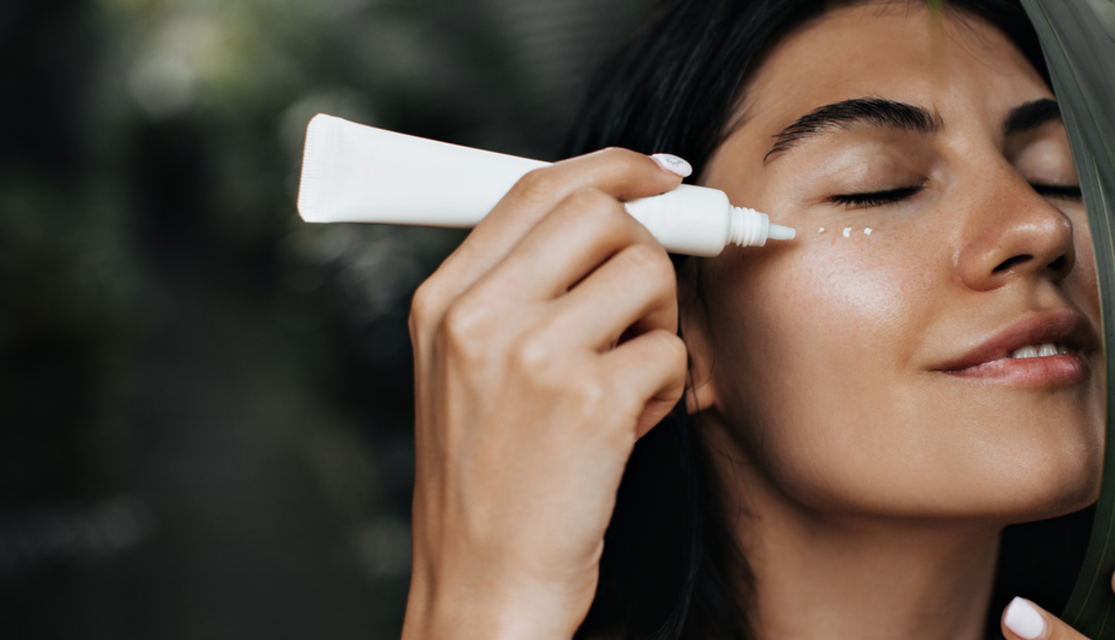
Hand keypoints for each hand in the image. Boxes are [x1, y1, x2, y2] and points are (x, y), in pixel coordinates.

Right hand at [401, 149, 692, 639]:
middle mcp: (478, 318)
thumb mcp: (465, 373)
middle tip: (655, 293)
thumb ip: (518, 292)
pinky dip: (667, 390)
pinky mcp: (590, 403)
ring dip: (660, 325)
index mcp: (442, 303)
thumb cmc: (489, 486)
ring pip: (647, 272)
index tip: (661, 177)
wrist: (483, 588)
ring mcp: (532, 357)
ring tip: (626, 381)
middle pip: (599, 210)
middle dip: (649, 243)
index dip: (612, 169)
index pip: (535, 188)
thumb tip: (615, 217)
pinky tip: (629, 430)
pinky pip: (671, 352)